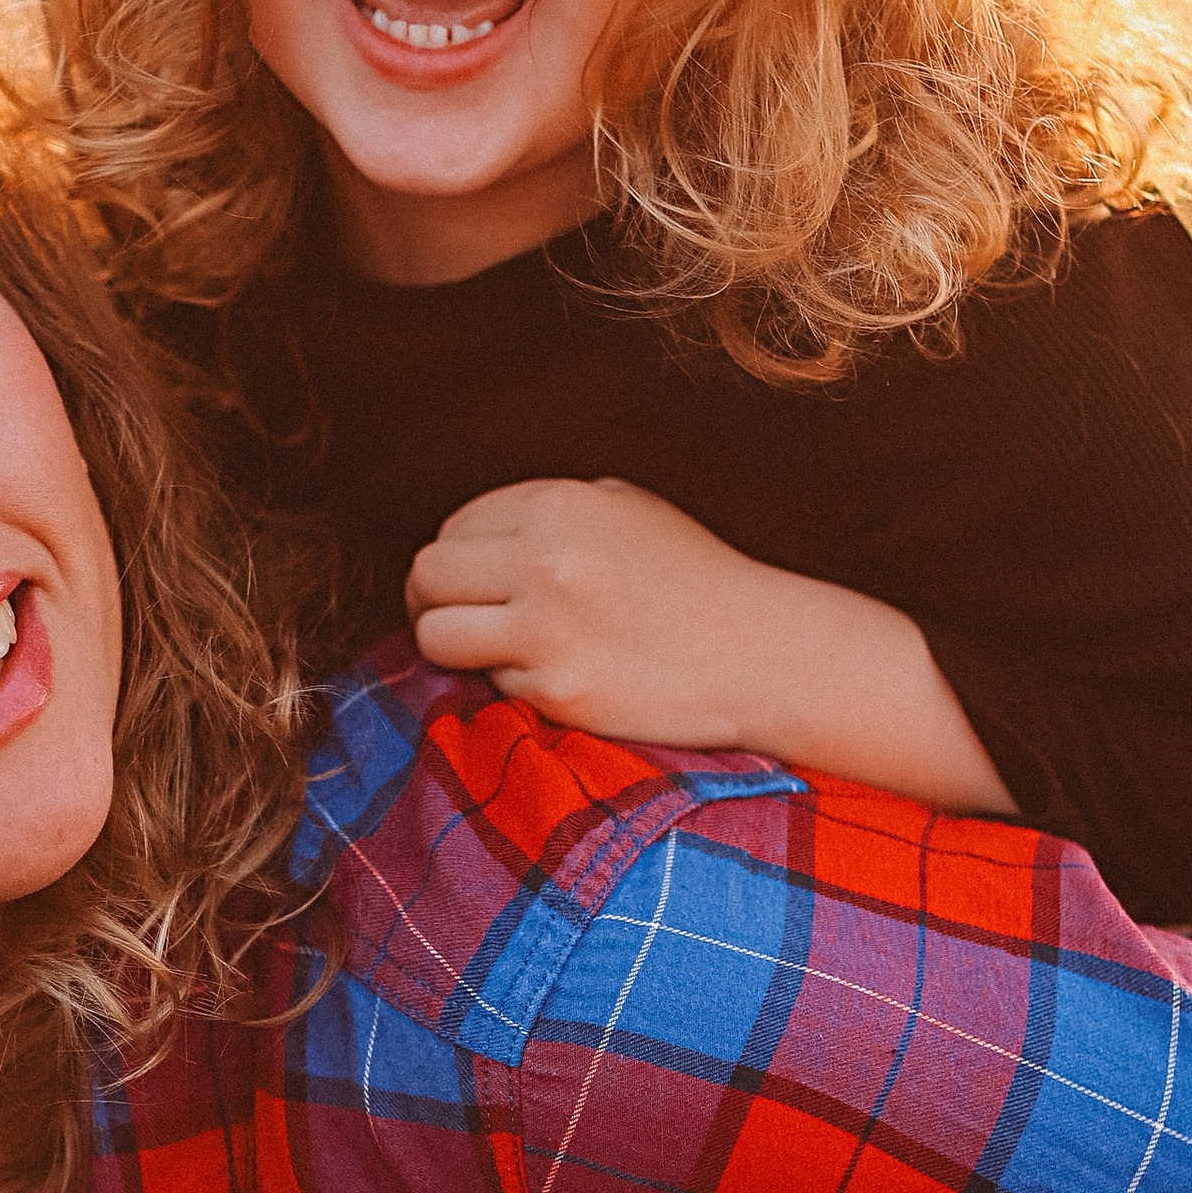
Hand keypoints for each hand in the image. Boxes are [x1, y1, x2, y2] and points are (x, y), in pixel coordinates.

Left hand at [405, 478, 811, 749]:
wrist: (764, 653)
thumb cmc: (697, 582)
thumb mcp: (627, 511)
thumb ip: (549, 515)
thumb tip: (471, 540)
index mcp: (560, 504)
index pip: (457, 525)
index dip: (458, 557)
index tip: (473, 582)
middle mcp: (546, 557)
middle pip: (427, 573)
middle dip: (431, 599)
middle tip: (454, 619)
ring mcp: (548, 625)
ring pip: (435, 634)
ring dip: (449, 646)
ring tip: (484, 653)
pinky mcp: (558, 688)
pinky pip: (489, 685)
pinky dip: (510, 686)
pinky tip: (555, 678)